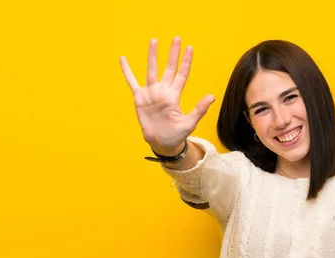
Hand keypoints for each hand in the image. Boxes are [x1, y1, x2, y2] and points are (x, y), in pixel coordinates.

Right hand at [120, 37, 214, 152]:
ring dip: (153, 56)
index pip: (182, 74)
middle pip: (169, 68)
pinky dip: (127, 71)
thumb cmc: (177, 134)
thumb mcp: (190, 123)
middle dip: (173, 54)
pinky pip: (132, 82)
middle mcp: (163, 91)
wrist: (162, 142)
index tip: (190, 48)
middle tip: (176, 38)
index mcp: (175, 95)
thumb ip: (199, 109)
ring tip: (154, 41)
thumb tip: (212, 96)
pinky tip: (123, 59)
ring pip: (151, 70)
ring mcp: (151, 93)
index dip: (186, 61)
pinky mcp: (140, 98)